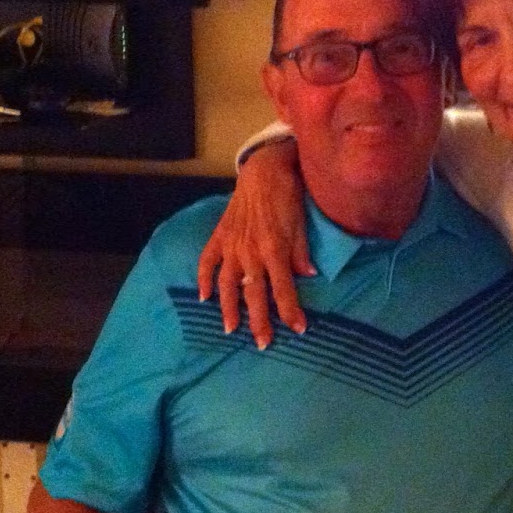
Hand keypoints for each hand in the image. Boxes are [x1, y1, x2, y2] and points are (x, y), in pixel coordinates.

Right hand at [195, 139, 313, 348]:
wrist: (263, 168)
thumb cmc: (287, 194)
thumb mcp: (301, 222)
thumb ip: (301, 251)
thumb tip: (309, 275)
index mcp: (274, 249)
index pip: (283, 289)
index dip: (291, 312)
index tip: (298, 329)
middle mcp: (250, 252)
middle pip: (254, 294)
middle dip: (259, 322)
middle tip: (262, 344)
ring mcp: (231, 245)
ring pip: (227, 284)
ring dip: (228, 308)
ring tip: (230, 329)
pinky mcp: (219, 236)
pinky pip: (207, 262)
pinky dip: (203, 279)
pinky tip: (203, 297)